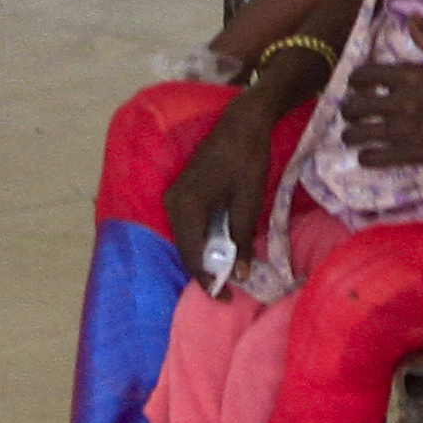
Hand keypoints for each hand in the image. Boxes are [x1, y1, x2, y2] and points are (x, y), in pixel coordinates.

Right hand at [162, 100, 280, 280]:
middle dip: (204, 271)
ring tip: (225, 274)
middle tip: (227, 291)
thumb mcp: (249, 202)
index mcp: (186, 206)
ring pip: (186, 238)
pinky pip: (188, 225)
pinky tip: (219, 249)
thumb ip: (242, 239)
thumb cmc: (247, 159)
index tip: (225, 298)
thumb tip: (239, 274)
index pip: (192, 254)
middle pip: (185, 248)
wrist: (241, 124)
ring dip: (204, 256)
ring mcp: (175, 196)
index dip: (207, 280)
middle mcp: (173, 203)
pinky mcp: (182, 192)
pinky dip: (202, 240)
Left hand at [339, 33, 422, 168]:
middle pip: (355, 106)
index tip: (358, 85)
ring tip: (354, 135)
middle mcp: (403, 102)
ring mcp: (408, 130)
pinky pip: (376, 158)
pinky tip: (368, 154)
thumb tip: (412, 17)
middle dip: (349, 108)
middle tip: (353, 112)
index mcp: (411, 75)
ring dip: (352, 134)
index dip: (355, 80)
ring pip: (359, 134)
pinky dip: (366, 157)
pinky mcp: (416, 154)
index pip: (364, 75)